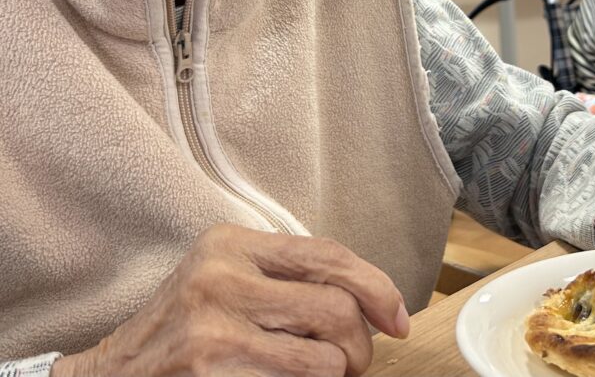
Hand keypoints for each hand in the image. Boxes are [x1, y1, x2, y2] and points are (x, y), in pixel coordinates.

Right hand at [52, 224, 408, 376]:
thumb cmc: (182, 331)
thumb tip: (372, 302)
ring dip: (335, 375)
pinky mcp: (209, 369)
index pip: (328, 255)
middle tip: (355, 362)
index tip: (397, 318)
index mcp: (232, 244)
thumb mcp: (227, 282)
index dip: (377, 287)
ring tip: (323, 375)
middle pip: (336, 307)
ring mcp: (212, 326)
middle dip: (360, 344)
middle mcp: (222, 276)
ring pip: (323, 356)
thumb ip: (286, 279)